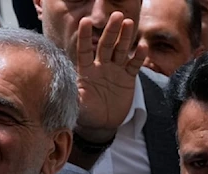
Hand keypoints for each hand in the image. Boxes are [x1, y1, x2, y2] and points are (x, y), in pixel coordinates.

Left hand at [76, 12, 147, 141]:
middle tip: (116, 15)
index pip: (84, 50)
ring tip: (128, 22)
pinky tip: (142, 47)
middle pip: (106, 45)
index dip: (85, 37)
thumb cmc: (85, 113)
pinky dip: (138, 57)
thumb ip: (73, 95)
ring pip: (121, 50)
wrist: (102, 124)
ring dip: (125, 37)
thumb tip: (65, 89)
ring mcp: (115, 70)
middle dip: (111, 31)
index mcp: (85, 70)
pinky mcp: (128, 78)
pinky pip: (133, 65)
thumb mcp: (77, 106)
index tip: (85, 21)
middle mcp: (100, 66)